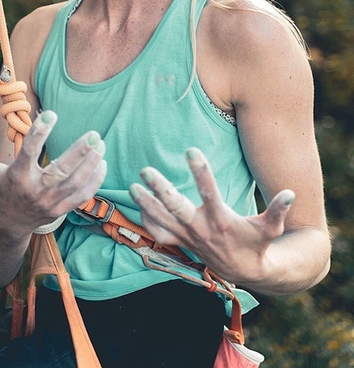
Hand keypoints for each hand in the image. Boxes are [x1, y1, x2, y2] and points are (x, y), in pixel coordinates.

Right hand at [0, 110, 106, 236]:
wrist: (8, 226)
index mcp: (17, 176)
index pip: (28, 151)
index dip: (40, 132)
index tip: (51, 113)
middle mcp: (36, 190)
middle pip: (61, 170)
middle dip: (79, 152)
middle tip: (93, 134)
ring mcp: (51, 202)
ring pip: (76, 183)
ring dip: (91, 164)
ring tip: (100, 144)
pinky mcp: (62, 209)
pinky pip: (83, 196)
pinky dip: (95, 180)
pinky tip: (102, 163)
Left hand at [129, 146, 294, 285]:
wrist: (247, 272)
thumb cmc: (258, 244)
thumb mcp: (271, 228)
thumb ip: (279, 210)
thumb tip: (291, 192)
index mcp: (222, 220)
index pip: (209, 192)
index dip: (200, 171)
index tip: (190, 150)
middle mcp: (201, 229)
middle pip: (176, 207)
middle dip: (160, 189)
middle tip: (145, 170)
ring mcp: (188, 238)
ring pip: (161, 221)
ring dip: (145, 204)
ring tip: (132, 187)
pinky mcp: (181, 244)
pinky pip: (158, 234)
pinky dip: (147, 220)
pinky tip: (138, 205)